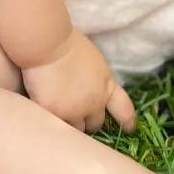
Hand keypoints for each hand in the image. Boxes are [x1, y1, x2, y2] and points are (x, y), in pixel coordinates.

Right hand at [21, 28, 135, 133]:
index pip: (124, 109)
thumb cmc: (68, 43)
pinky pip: (53, 127)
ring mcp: (74, 112)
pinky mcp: (54, 115)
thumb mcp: (92, 61)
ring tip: (60, 120)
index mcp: (106, 85)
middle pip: (96, 124)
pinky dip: (50, 124)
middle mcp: (94, 102)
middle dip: (89, 122)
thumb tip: (87, 84)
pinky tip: (45, 120)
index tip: (129, 129)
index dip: (127, 121)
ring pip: (75, 131)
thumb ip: (93, 78)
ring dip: (70, 127)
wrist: (49, 44)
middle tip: (78, 117)